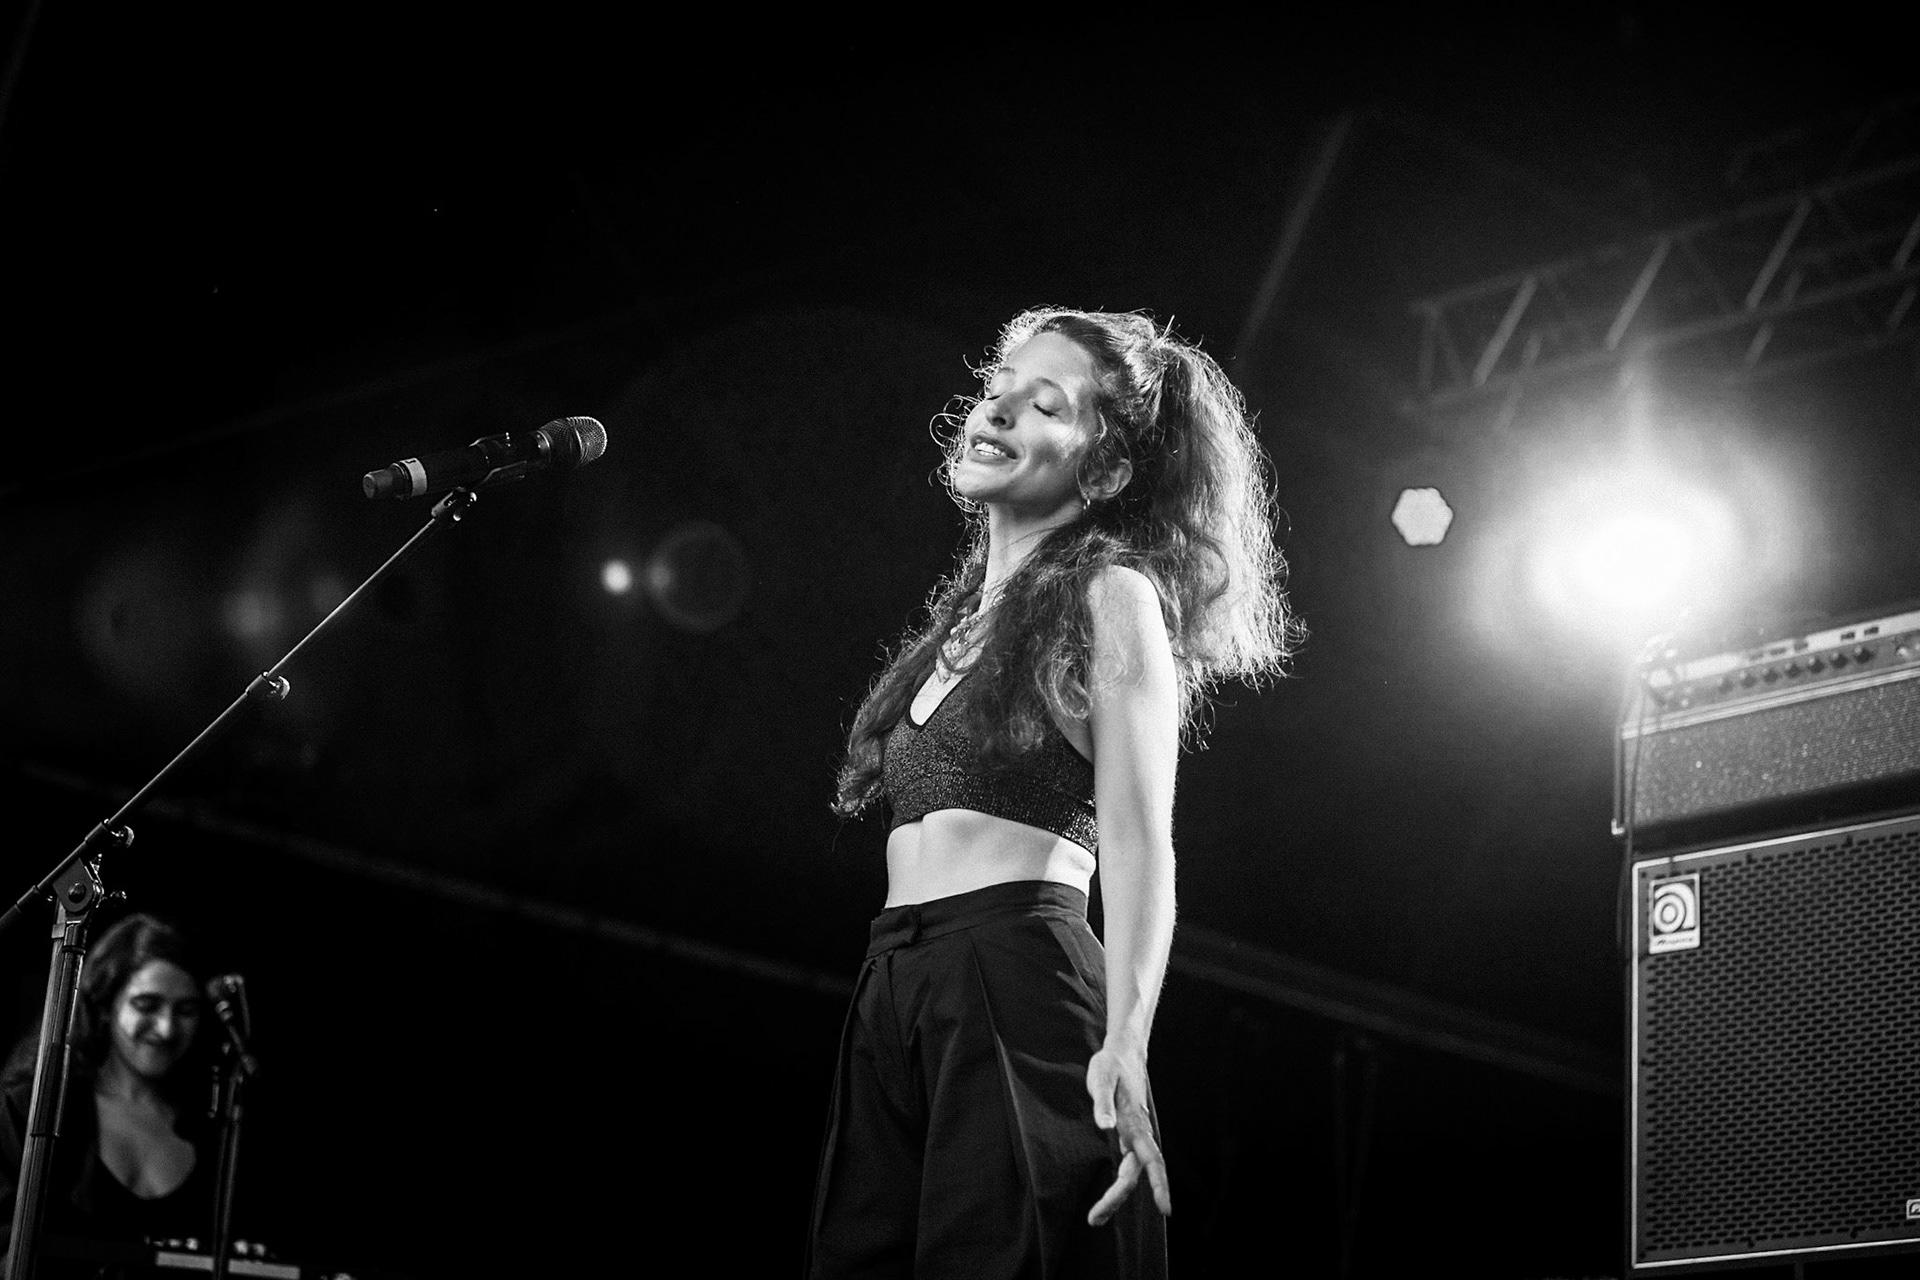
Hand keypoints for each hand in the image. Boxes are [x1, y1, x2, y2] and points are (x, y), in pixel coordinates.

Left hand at [1085, 1044, 1171, 1224]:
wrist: (1123, 1053)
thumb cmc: (1111, 1065)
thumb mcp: (1103, 1078)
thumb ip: (1103, 1103)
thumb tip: (1106, 1126)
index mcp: (1135, 1123)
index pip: (1150, 1161)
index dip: (1158, 1185)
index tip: (1165, 1209)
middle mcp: (1138, 1133)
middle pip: (1134, 1174)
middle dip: (1117, 1198)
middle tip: (1094, 1220)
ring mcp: (1133, 1135)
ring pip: (1131, 1172)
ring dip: (1116, 1195)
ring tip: (1096, 1217)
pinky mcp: (1126, 1134)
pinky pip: (1128, 1165)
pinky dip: (1120, 1184)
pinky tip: (1111, 1195)